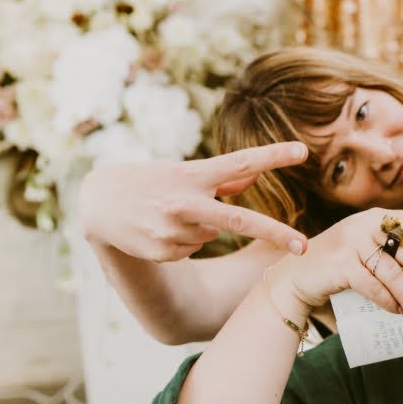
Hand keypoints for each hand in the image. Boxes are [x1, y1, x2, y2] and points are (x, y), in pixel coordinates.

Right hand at [79, 142, 310, 261]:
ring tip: (169, 214)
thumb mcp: (183, 172)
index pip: (240, 162)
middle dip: (275, 233)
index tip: (303, 152)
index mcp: (193, 174)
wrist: (98, 204)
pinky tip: (159, 229)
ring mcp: (172, 229)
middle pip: (239, 220)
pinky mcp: (163, 251)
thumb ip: (222, 177)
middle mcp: (185, 202)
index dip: (273, 157)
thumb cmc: (151, 182)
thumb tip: (255, 171)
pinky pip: (192, 249)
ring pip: (212, 235)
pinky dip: (183, 241)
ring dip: (200, 227)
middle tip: (304, 246)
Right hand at [272, 209, 402, 319]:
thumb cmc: (339, 266)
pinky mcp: (341, 263)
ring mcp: (353, 242)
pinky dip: (389, 301)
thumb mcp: (368, 250)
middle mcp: (368, 224)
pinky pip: (374, 286)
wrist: (295, 276)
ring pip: (394, 273)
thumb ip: (395, 254)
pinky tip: (397, 311)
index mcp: (380, 217)